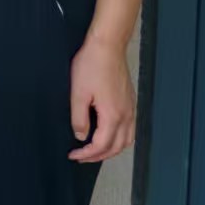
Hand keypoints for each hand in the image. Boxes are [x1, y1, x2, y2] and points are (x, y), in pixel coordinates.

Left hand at [69, 38, 135, 162]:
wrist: (108, 47)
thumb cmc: (91, 66)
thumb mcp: (78, 93)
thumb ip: (79, 118)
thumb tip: (81, 136)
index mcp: (113, 115)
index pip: (102, 145)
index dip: (87, 154)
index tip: (73, 155)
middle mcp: (126, 115)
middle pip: (117, 147)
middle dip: (99, 156)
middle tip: (81, 157)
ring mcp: (131, 109)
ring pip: (126, 140)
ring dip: (111, 149)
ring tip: (94, 151)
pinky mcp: (131, 102)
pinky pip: (129, 129)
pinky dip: (119, 139)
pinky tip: (108, 136)